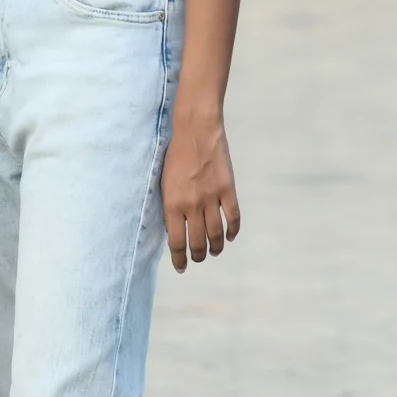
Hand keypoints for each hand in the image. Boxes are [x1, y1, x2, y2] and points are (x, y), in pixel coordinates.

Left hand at [161, 110, 239, 272]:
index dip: (179, 259)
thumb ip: (169, 207)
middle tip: (199, 258)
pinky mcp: (227, 189)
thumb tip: (174, 230)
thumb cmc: (174, 155)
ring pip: (216, 234)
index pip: (176, 242)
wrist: (195, 130)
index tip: (181, 267)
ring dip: (216, 247)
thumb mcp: (163, 183)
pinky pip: (233, 217)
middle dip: (198, 255)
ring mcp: (211, 197)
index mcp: (172, 205)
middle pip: (197, 242)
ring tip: (215, 251)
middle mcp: (191, 205)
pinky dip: (233, 230)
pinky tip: (231, 236)